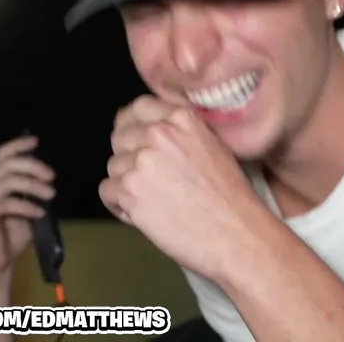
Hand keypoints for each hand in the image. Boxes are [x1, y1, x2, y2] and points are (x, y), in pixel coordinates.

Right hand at [0, 135, 56, 276]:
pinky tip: (39, 213)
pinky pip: (8, 202)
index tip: (35, 140)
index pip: (3, 154)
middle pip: (9, 163)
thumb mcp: (28, 209)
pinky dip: (27, 206)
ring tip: (50, 195)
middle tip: (51, 176)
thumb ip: (33, 193)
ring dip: (33, 186)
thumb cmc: (13, 235)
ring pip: (9, 180)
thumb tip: (48, 180)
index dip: (18, 144)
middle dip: (33, 165)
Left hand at [99, 96, 257, 279]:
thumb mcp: (213, 146)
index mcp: (181, 118)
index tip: (134, 140)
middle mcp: (159, 133)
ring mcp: (142, 161)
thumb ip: (181, 132)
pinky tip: (143, 215)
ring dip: (126, 185)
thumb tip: (152, 130)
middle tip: (150, 181)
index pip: (138, 108)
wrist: (236, 235)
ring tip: (154, 203)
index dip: (132, 126)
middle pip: (120, 138)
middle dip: (129, 159)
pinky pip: (107, 191)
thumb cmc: (230, 199)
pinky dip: (119, 205)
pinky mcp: (129, 190)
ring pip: (113, 167)